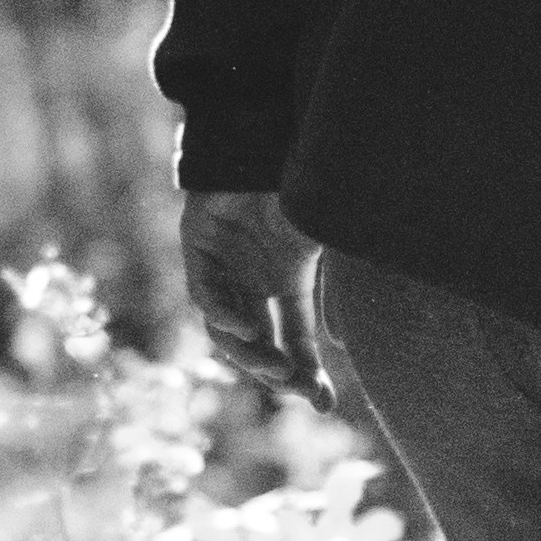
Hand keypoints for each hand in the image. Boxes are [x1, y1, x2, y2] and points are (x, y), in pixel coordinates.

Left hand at [180, 185, 322, 401]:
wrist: (267, 135)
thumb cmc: (302, 180)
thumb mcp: (326, 243)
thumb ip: (335, 289)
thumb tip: (343, 341)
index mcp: (285, 280)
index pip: (294, 340)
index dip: (307, 373)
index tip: (326, 404)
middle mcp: (252, 280)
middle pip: (260, 344)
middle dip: (278, 371)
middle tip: (296, 386)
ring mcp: (224, 265)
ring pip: (227, 329)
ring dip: (249, 354)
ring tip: (273, 367)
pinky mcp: (198, 245)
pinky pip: (205, 294)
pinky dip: (223, 315)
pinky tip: (244, 328)